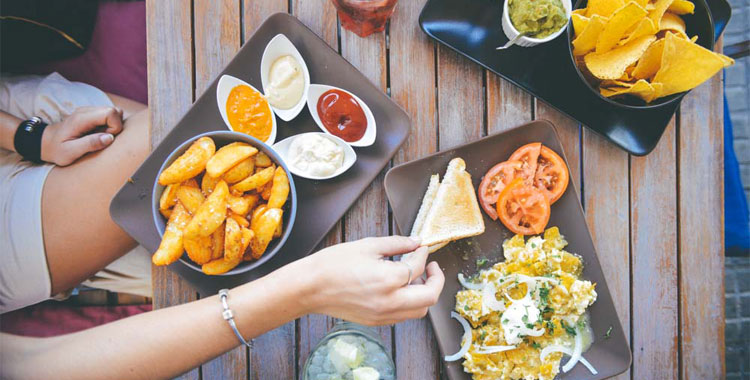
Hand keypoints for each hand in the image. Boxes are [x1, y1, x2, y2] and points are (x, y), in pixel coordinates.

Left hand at [41, 106, 123, 165]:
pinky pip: (109, 116)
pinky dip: (109, 125)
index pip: (110, 113)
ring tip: (99, 137)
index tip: (106, 139)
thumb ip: (90, 144)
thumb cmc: (57, 150)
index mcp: (82, 118)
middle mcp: (86, 111)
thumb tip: (110, 138)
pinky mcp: (91, 114)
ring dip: (113, 126)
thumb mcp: (70, 152)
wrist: (44, 142)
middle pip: (115, 111)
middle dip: (115, 127)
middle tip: (101, 139)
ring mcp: (89, 111)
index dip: (115, 127)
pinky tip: (98, 134)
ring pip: (114, 112)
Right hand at [298, 236, 444, 325]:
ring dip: (424, 294)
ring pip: (419, 311)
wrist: (310, 287)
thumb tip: (416, 242)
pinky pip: (403, 316)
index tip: (421, 247)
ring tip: (417, 279)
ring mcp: (383, 315)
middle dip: (436, 279)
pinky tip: (401, 289)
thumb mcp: (368, 246)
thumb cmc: (333, 264)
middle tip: (432, 267)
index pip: (417, 267)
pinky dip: (410, 303)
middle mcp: (390, 301)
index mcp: (389, 279)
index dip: (422, 254)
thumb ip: (397, 244)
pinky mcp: (376, 322)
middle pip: (430, 296)